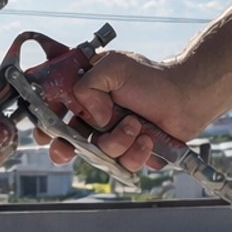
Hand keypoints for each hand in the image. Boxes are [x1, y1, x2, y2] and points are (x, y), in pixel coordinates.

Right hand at [36, 50, 215, 173]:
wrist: (186, 97)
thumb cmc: (151, 78)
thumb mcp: (113, 67)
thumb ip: (88, 85)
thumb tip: (91, 117)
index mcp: (84, 94)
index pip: (53, 110)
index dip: (45, 122)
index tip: (45, 129)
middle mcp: (94, 117)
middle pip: (65, 141)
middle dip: (64, 147)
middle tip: (66, 148)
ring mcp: (111, 137)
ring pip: (97, 152)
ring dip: (116, 140)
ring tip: (135, 124)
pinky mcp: (129, 154)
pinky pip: (122, 164)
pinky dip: (135, 152)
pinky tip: (147, 138)